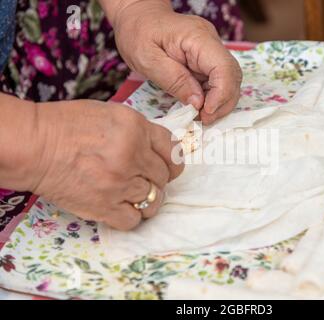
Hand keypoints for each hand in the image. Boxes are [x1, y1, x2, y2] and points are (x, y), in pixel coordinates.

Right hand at [29, 100, 183, 229]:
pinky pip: (133, 220)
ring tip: (135, 197)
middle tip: (144, 180)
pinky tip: (121, 208)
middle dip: (158, 179)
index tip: (168, 167)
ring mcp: (120, 183)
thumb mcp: (112, 114)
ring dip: (148, 200)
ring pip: (153, 201)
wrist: (35, 145)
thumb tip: (156, 150)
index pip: (173, 150)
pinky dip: (131, 217)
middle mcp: (133, 156)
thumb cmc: (67, 125)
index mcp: (137, 129)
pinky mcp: (104, 206)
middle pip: (164, 177)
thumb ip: (139, 131)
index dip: (172, 161)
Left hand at [111, 1, 242, 124]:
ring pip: (229, 82)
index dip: (221, 94)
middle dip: (222, 103)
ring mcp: (212, 51)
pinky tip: (199, 108)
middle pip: (232, 76)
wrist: (139, 18)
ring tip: (201, 117)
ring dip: (219, 103)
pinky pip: (218, 82)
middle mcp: (211, 43)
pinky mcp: (208, 60)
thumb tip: (198, 103)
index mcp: (198, 38)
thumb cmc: (138, 33)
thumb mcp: (147, 59)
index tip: (206, 112)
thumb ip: (173, 80)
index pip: (223, 68)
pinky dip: (212, 99)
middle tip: (203, 120)